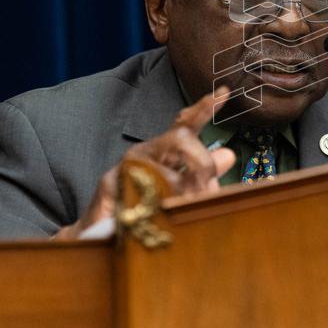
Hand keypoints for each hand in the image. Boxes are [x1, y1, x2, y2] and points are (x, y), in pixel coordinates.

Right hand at [53, 87, 236, 239]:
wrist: (99, 234)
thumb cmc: (142, 210)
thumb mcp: (178, 190)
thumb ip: (202, 173)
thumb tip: (228, 154)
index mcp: (163, 151)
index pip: (185, 124)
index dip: (204, 109)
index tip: (223, 93)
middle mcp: (144, 152)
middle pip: (180, 138)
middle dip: (201, 162)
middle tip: (207, 188)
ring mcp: (125, 166)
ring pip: (163, 165)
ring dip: (181, 190)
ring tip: (186, 209)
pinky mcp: (110, 186)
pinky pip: (141, 189)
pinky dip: (157, 205)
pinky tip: (160, 214)